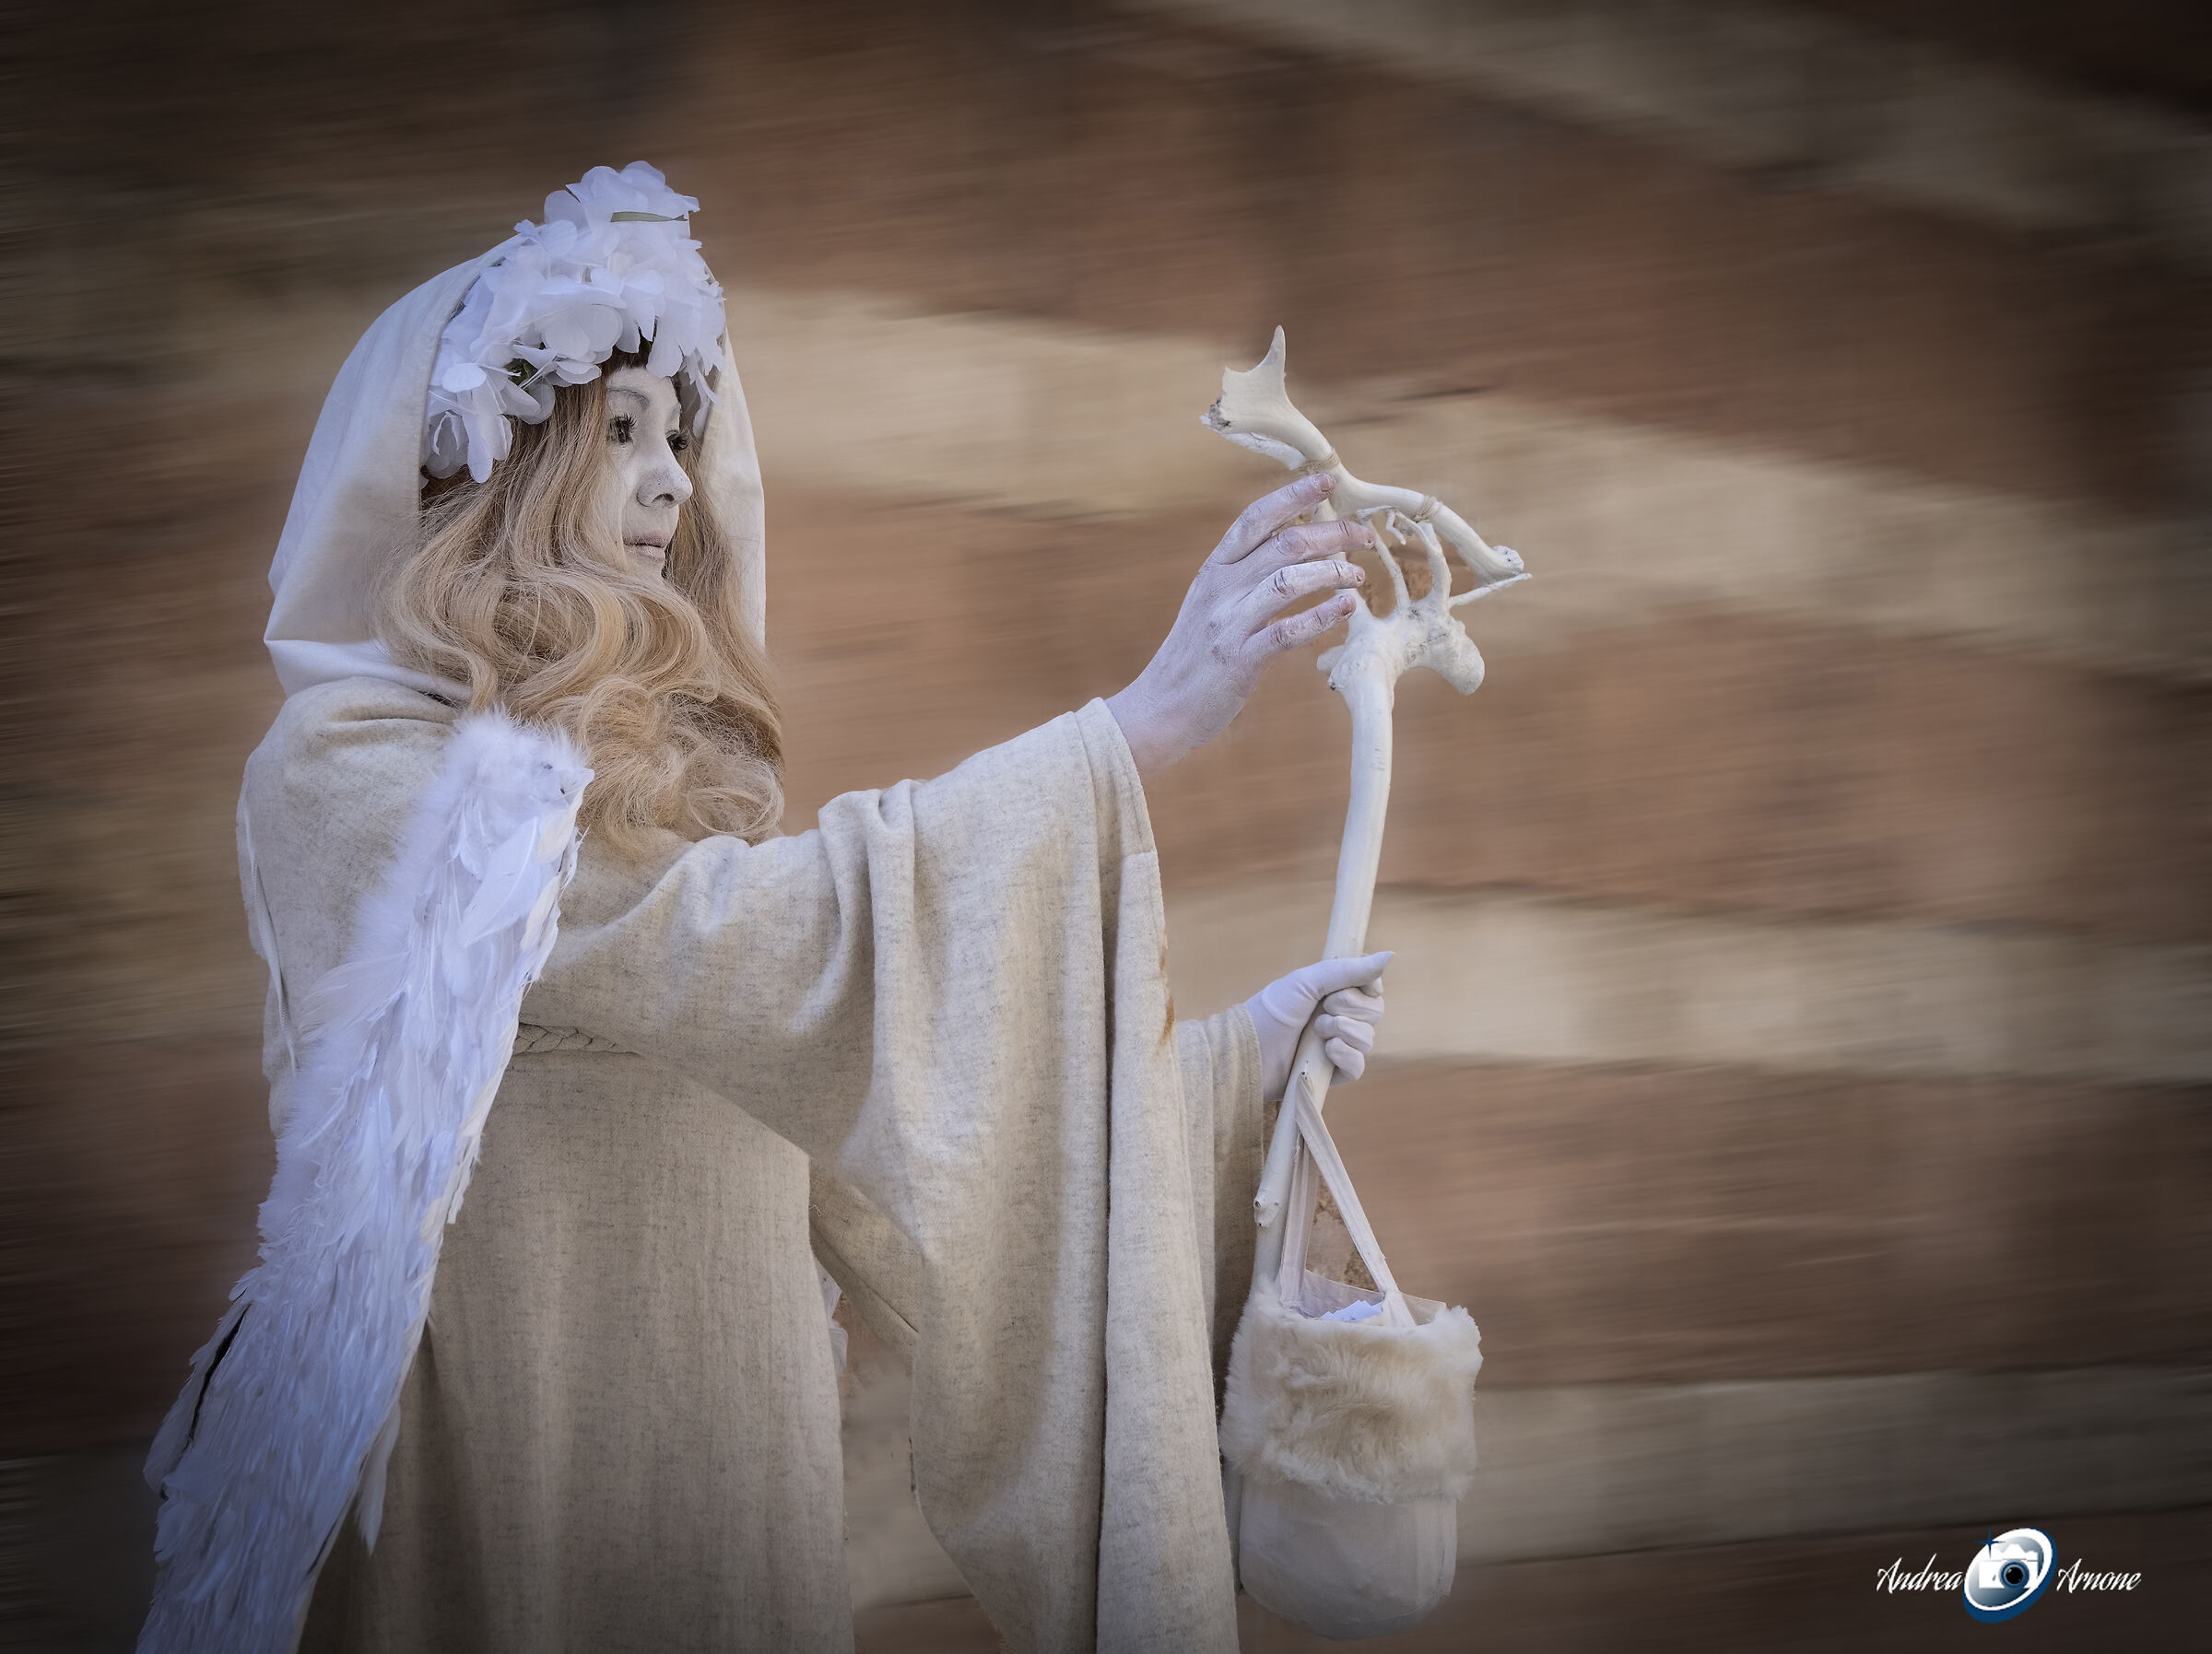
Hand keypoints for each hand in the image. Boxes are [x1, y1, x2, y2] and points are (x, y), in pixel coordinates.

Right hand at [1106, 474, 1371, 776]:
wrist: (1159, 708)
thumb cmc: (1193, 657)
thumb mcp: (1209, 604)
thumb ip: (1242, 576)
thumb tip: (1292, 549)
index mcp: (1214, 571)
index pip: (1255, 519)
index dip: (1293, 496)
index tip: (1327, 481)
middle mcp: (1220, 589)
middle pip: (1285, 544)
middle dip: (1332, 534)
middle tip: (1363, 536)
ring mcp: (1229, 623)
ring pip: (1290, 580)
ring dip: (1332, 573)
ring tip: (1357, 576)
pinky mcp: (1240, 659)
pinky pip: (1288, 631)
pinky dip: (1321, 616)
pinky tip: (1345, 609)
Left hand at [1243, 952, 1391, 1103]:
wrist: (1249, 1050)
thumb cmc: (1272, 1011)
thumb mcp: (1308, 981)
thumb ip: (1349, 970)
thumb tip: (1390, 955)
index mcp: (1333, 993)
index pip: (1373, 988)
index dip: (1370, 986)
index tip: (1358, 984)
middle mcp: (1338, 1018)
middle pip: (1375, 1011)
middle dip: (1351, 1007)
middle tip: (1324, 1007)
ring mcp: (1337, 1046)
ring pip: (1368, 1038)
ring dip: (1344, 1031)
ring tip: (1317, 1032)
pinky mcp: (1332, 1074)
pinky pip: (1358, 1066)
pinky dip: (1345, 1056)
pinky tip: (1327, 1051)